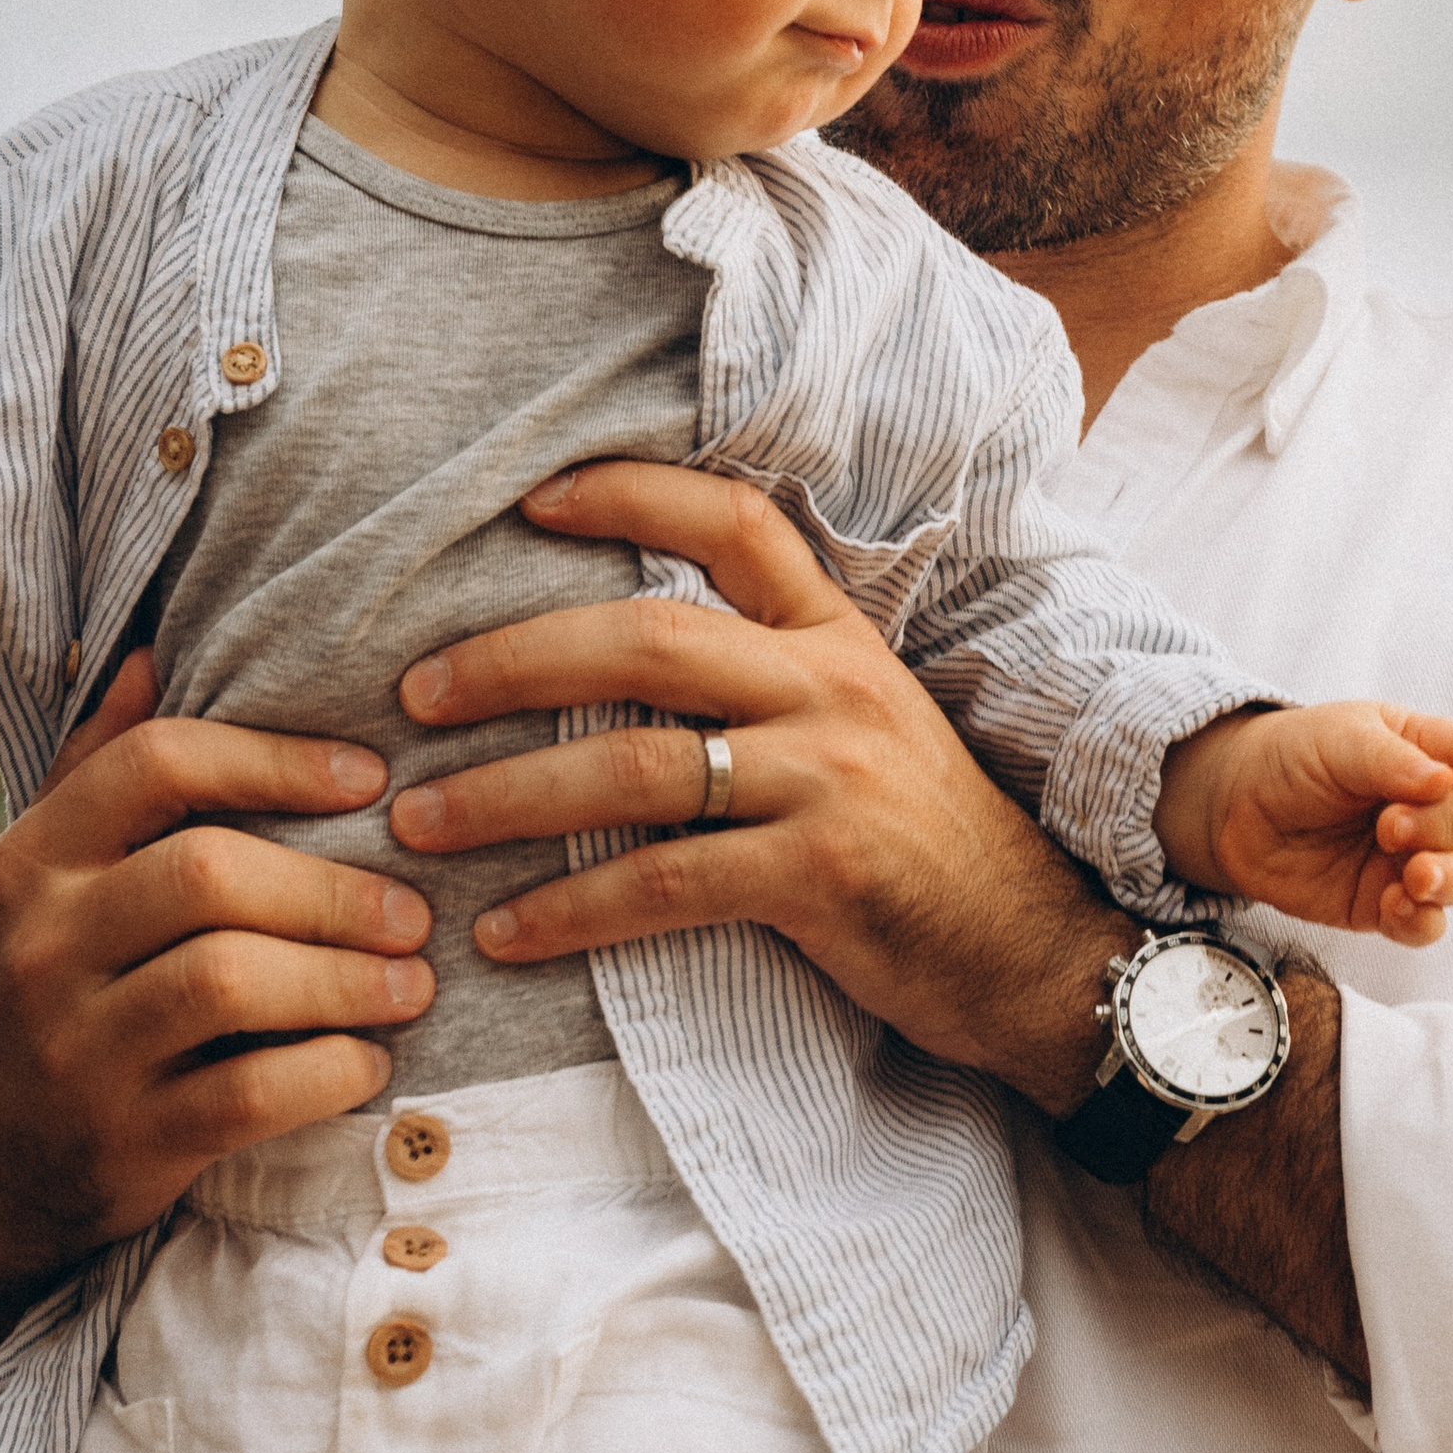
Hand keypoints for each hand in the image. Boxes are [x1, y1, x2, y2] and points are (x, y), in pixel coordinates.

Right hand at [0, 651, 433, 1452]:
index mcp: (31, 861)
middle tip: (413, 911)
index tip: (370, 778)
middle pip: (211, 873)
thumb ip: (96, 771)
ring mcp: (78, 1048)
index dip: (277, 760)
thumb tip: (145, 647)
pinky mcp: (124, 1142)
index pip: (158, 765)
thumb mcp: (43, 884)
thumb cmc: (51, 998)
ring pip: (232, 981)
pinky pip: (249, 1093)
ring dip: (346, 979)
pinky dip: (328, 1073)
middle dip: (333, 888)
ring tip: (411, 984)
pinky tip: (366, 1062)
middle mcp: (42, 944)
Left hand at [389, 462, 1127, 1115]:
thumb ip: (773, 679)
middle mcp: (834, 689)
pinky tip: (504, 934)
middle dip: (511, 658)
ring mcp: (830, 780)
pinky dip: (569, 910)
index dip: (630, 495)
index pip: (736, 521)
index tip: (532, 499)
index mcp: (840, 639)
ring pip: (637, 761)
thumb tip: (627, 657)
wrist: (1038, 956)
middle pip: (647, 635)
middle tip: (414, 691)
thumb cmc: (929, 848)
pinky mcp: (821, 877)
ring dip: (507, 793)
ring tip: (420, 820)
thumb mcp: (868, 728)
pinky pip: (664, 882)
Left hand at [1156, 701, 1452, 945]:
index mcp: (1420, 751)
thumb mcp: (1338, 740)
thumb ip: (1390, 760)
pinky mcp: (1382, 902)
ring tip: (1414, 875)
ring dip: (1446, 879)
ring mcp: (1406, 858)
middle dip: (1441, 826)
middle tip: (1392, 825)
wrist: (1230, 809)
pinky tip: (1398, 905)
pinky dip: (1420, 919)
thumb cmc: (1290, 759)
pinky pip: (1423, 923)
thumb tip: (1441, 780)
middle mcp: (1423, 806)